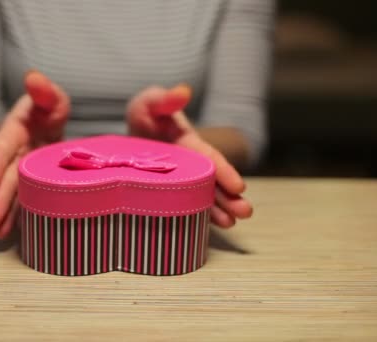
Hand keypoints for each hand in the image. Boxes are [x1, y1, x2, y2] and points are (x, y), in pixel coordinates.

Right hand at [0, 71, 69, 238]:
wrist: (52, 119)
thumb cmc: (48, 107)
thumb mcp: (50, 97)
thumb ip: (44, 91)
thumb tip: (33, 77)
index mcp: (15, 131)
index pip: (2, 148)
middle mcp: (15, 153)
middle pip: (7, 177)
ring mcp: (24, 169)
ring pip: (14, 192)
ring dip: (5, 211)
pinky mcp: (34, 180)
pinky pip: (26, 198)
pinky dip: (20, 214)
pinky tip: (15, 231)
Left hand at [127, 85, 252, 227]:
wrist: (130, 135)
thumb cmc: (143, 116)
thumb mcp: (148, 104)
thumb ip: (163, 99)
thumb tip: (183, 91)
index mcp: (188, 143)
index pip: (208, 158)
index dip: (223, 171)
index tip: (239, 186)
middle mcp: (191, 164)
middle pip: (212, 181)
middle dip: (230, 197)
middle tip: (246, 212)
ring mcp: (183, 180)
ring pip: (204, 196)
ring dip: (219, 210)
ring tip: (233, 223)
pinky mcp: (171, 193)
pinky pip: (188, 206)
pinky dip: (199, 216)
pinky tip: (211, 227)